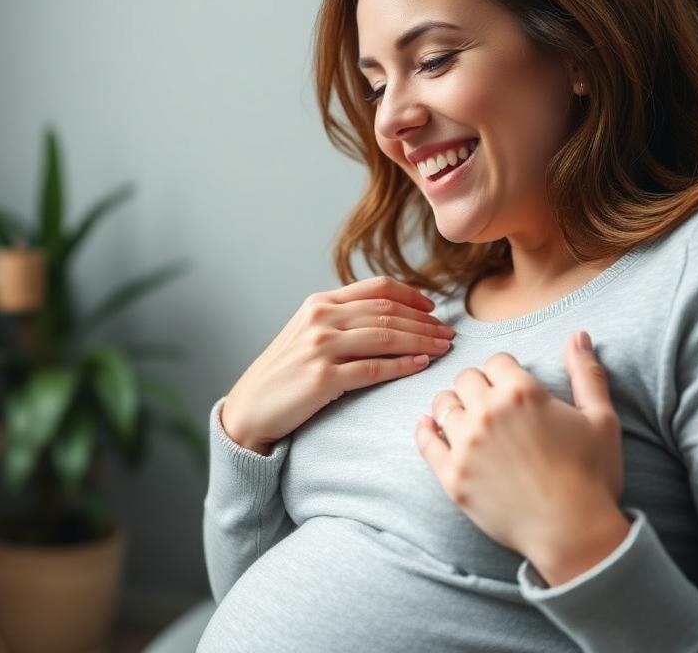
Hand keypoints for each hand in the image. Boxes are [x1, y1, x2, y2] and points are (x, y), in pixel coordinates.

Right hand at [222, 276, 454, 452]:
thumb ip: (340, 320)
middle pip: (387, 312)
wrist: (249, 409)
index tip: (433, 308)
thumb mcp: (306, 334)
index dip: (411, 296)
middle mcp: (320, 319)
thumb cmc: (283, 375)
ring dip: (421, 341)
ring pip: (386, 336)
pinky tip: (421, 364)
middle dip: (424, 321)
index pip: (377, 289)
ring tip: (443, 347)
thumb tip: (387, 317)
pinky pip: (374, 369)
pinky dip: (402, 365)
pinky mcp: (323, 379)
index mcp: (318, 304)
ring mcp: (321, 348)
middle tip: (448, 332)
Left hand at [414, 330, 628, 581]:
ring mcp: (465, 445)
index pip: (497, 361)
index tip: (510, 383)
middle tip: (489, 400)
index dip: (505, 370)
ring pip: (443, 406)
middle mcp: (487, 413)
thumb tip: (579, 334)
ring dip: (453, 405)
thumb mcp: (601, 419)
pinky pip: (426, 443)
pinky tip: (427, 425)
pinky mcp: (452, 476)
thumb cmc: (592, 475)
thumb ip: (587, 373)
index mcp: (522, 392)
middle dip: (477, 384)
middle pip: (466, 378)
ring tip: (464, 414)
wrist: (574, 533)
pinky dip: (425, 431)